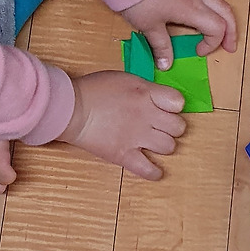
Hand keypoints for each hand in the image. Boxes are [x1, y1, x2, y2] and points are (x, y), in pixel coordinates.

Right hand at [60, 70, 185, 179]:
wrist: (71, 109)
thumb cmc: (93, 89)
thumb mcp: (125, 78)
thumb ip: (146, 89)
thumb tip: (158, 98)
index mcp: (146, 94)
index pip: (178, 102)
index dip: (175, 106)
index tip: (168, 108)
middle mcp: (146, 116)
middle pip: (178, 127)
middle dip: (172, 127)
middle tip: (162, 126)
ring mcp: (137, 137)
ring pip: (169, 147)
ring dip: (165, 145)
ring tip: (154, 143)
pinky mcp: (124, 155)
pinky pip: (148, 170)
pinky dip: (154, 172)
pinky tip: (155, 170)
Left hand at [121, 0, 237, 68]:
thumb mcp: (149, 27)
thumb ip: (160, 46)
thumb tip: (165, 65)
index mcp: (193, 10)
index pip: (217, 29)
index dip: (212, 43)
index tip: (198, 51)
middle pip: (224, 11)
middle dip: (230, 30)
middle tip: (228, 44)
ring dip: (219, 3)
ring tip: (215, 14)